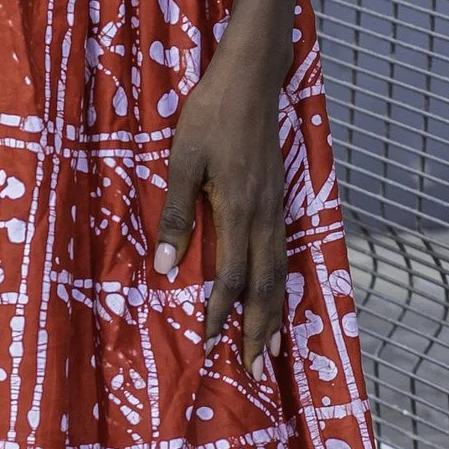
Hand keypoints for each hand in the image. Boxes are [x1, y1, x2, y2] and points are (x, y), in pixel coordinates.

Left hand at [154, 39, 291, 359]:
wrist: (253, 76)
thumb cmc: (211, 113)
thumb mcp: (182, 159)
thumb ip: (175, 213)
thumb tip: (163, 267)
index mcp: (238, 209)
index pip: (232, 277)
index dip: (221, 314)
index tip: (211, 344)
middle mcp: (264, 215)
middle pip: (267, 287)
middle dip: (261, 333)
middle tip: (258, 373)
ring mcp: (277, 206)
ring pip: (281, 273)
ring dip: (276, 315)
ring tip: (273, 350)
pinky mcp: (279, 197)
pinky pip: (284, 253)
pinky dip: (282, 285)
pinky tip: (277, 297)